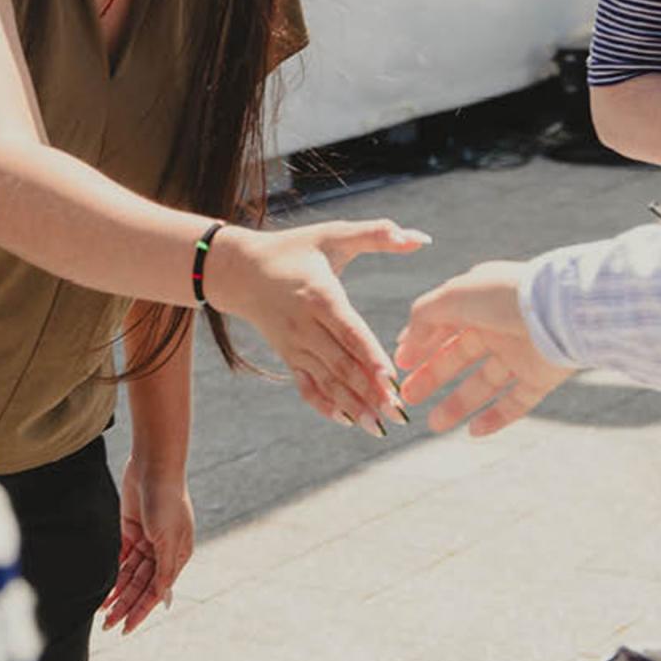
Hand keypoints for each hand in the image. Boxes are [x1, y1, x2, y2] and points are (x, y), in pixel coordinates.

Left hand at [101, 459, 194, 634]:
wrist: (153, 465)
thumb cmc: (166, 500)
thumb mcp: (168, 538)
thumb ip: (164, 569)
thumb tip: (162, 597)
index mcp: (177, 556)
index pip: (156, 591)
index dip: (140, 611)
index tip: (126, 629)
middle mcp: (162, 551)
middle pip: (140, 585)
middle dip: (125, 605)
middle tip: (108, 626)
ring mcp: (146, 541)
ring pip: (129, 574)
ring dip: (117, 592)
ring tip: (102, 612)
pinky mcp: (130, 530)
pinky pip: (121, 557)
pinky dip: (112, 572)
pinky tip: (103, 587)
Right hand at [207, 219, 430, 431]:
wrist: (239, 270)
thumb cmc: (293, 249)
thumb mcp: (332, 234)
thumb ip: (377, 233)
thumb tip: (420, 237)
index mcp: (320, 296)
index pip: (349, 331)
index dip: (370, 356)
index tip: (391, 379)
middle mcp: (306, 326)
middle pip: (341, 363)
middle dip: (370, 391)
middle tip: (399, 413)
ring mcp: (295, 345)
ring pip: (326, 380)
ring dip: (352, 405)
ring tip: (379, 427)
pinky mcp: (288, 356)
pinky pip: (306, 386)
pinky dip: (324, 405)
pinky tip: (346, 421)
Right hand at [394, 260, 573, 435]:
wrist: (561, 311)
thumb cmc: (504, 296)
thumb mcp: (453, 296)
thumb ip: (424, 315)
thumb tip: (406, 341)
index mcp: (478, 302)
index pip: (443, 325)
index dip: (420, 344)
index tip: (400, 365)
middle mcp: (498, 327)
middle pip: (458, 357)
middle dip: (432, 377)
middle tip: (408, 397)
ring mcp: (520, 353)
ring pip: (483, 384)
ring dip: (457, 404)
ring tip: (433, 424)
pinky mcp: (540, 377)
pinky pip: (516, 403)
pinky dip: (495, 419)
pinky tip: (472, 432)